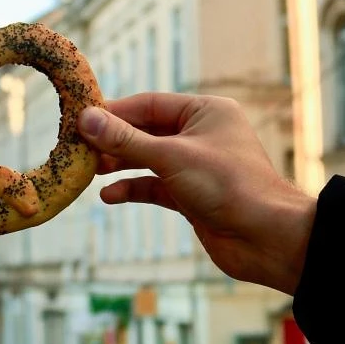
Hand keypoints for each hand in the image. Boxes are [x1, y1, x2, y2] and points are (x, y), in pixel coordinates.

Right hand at [77, 93, 316, 295]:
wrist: (266, 239)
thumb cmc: (229, 186)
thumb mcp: (171, 157)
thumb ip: (126, 140)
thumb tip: (86, 119)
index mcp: (205, 112)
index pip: (149, 104)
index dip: (114, 112)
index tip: (80, 118)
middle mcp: (201, 135)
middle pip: (145, 131)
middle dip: (113, 141)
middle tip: (78, 148)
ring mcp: (196, 166)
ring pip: (147, 160)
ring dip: (119, 165)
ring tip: (89, 171)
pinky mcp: (191, 196)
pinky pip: (154, 186)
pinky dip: (132, 189)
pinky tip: (109, 196)